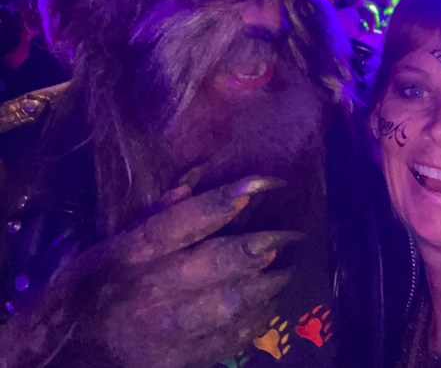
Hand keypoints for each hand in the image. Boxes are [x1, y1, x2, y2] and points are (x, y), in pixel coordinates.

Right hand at [0, 176, 298, 367]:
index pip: (189, 218)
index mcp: (135, 252)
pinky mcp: (176, 361)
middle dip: (263, 244)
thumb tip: (197, 178)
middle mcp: (152, 288)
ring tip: (286, 269)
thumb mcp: (110, 244)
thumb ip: (156, 214)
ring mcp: (165, 329)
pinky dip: (253, 321)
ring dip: (266, 285)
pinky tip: (267, 307)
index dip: (231, 197)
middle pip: (218, 261)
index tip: (268, 181)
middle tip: (292, 234)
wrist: (61, 355)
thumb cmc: (87, 289)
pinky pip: (226, 340)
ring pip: (229, 302)